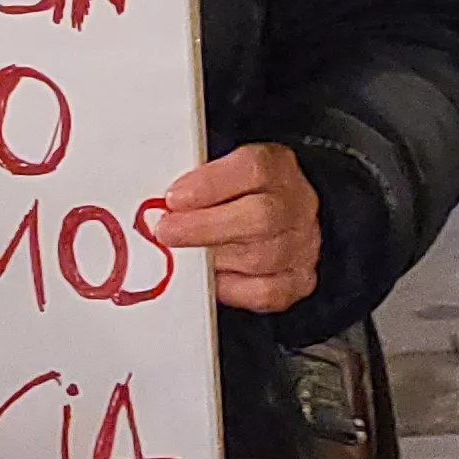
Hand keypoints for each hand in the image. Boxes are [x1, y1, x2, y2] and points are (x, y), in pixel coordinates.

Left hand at [159, 144, 320, 315]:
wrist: (279, 219)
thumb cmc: (240, 195)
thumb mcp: (219, 171)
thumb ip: (194, 182)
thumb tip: (155, 201)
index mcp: (277, 166)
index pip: (253, 169)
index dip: (210, 185)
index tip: (173, 198)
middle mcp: (296, 204)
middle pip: (260, 217)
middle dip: (204, 228)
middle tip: (167, 233)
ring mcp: (302, 244)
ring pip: (260, 258)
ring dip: (213, 260)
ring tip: (186, 255)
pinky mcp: (298, 280)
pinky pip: (266, 292)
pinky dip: (233, 289)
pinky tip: (214, 277)